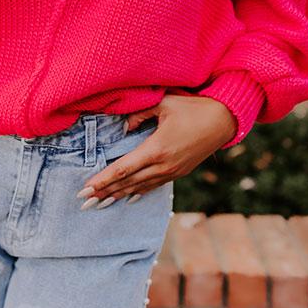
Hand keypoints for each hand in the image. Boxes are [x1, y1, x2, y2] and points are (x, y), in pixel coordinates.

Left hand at [79, 94, 236, 203]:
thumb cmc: (193, 108)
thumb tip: (123, 127)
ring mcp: (172, 171)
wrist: (224, 121)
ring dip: (118, 195)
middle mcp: (163, 165)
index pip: (122, 169)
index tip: (85, 189)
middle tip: (84, 202)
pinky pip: (154, 185)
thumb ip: (139, 113)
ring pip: (140, 187)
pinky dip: (138, 191)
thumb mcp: (164, 103)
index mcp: (156, 148)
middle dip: (104, 193)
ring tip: (100, 203)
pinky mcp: (179, 172)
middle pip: (127, 183)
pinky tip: (127, 198)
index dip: (102, 179)